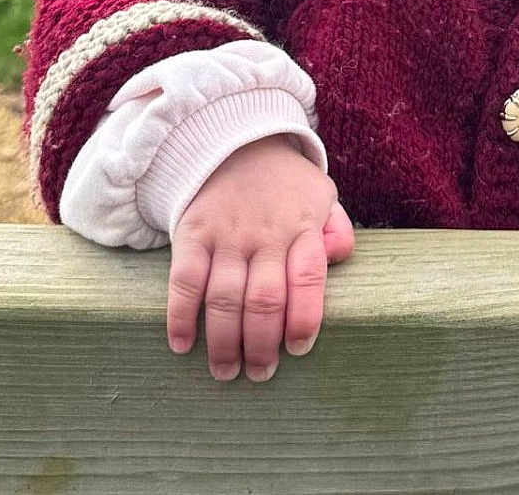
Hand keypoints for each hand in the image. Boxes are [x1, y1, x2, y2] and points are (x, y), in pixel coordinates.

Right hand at [168, 133, 354, 381]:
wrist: (236, 143)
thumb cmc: (285, 184)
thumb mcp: (322, 196)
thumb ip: (337, 229)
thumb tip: (337, 257)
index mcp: (302, 226)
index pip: (308, 278)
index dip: (303, 318)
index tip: (298, 349)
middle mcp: (264, 234)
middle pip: (264, 300)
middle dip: (261, 346)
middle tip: (260, 374)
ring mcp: (226, 234)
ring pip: (224, 298)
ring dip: (224, 343)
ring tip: (226, 372)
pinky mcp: (192, 233)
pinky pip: (184, 280)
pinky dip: (181, 316)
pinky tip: (183, 345)